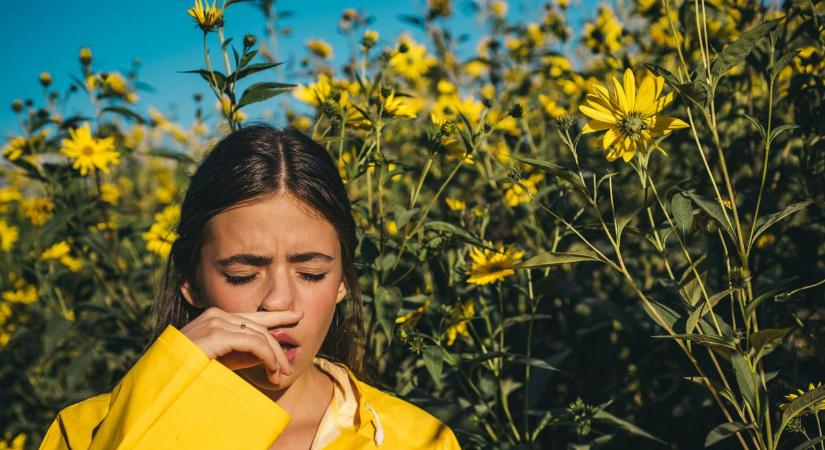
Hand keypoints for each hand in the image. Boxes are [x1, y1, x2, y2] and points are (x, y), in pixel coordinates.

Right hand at [179, 307, 303, 384]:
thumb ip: (245, 352)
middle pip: (260, 327)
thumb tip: (271, 354)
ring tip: (280, 376)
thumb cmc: (193, 372)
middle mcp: (216, 315)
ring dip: (274, 358)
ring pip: (259, 335)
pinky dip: (267, 357)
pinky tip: (272, 370)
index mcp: (217, 318)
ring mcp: (215, 322)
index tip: (298, 315)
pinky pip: (253, 343)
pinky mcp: (216, 335)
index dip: (278, 316)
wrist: (166, 381)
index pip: (253, 315)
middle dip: (278, 349)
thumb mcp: (226, 360)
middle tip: (287, 370)